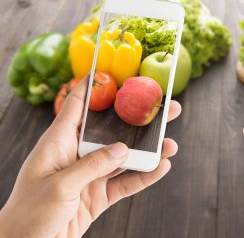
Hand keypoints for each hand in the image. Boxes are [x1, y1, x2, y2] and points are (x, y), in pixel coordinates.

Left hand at [0, 77, 181, 237]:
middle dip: (138, 119)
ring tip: (170, 143)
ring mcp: (90, 175)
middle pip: (113, 130)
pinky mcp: (98, 195)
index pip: (77, 106)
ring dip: (148, 150)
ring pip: (124, 157)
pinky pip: (126, 183)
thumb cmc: (29, 215)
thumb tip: (123, 149)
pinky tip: (160, 168)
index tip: (116, 72)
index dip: (94, 86)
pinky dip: (144, 176)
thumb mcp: (59, 186)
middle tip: (164, 109)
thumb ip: (91, 166)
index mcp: (59, 143)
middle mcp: (77, 154)